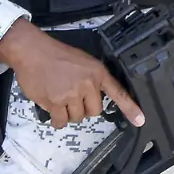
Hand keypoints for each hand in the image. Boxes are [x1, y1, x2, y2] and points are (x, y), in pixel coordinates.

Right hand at [0, 19, 144, 128]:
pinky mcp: (55, 103)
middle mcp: (87, 84)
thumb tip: (94, 96)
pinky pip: (61, 122)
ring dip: (69, 113)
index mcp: (97, 72)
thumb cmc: (56, 54)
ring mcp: (71, 94)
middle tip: (73, 97)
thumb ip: (92, 78)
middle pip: (95, 111)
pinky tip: (53, 109)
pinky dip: (57, 120)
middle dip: (84, 108)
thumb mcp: (84, 61)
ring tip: (60, 97)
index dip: (130, 108)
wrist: (33, 51)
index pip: (118, 92)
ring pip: (77, 117)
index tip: (140, 120)